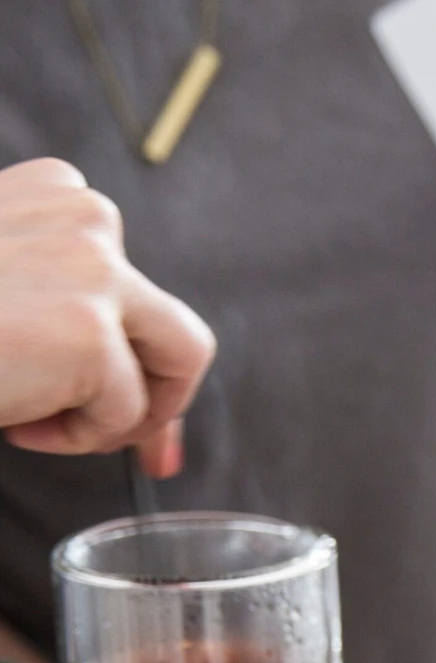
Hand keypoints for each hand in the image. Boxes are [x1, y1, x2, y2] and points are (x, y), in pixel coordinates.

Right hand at [0, 158, 214, 476]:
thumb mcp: (4, 295)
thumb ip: (63, 316)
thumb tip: (139, 407)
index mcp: (57, 196)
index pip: (134, 288)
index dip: (139, 360)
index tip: (125, 414)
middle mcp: (88, 219)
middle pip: (178, 329)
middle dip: (167, 399)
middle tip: (140, 452)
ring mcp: (97, 270)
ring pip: (178, 365)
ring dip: (120, 417)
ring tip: (40, 422)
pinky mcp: (91, 329)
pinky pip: (125, 412)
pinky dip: (80, 438)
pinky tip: (17, 422)